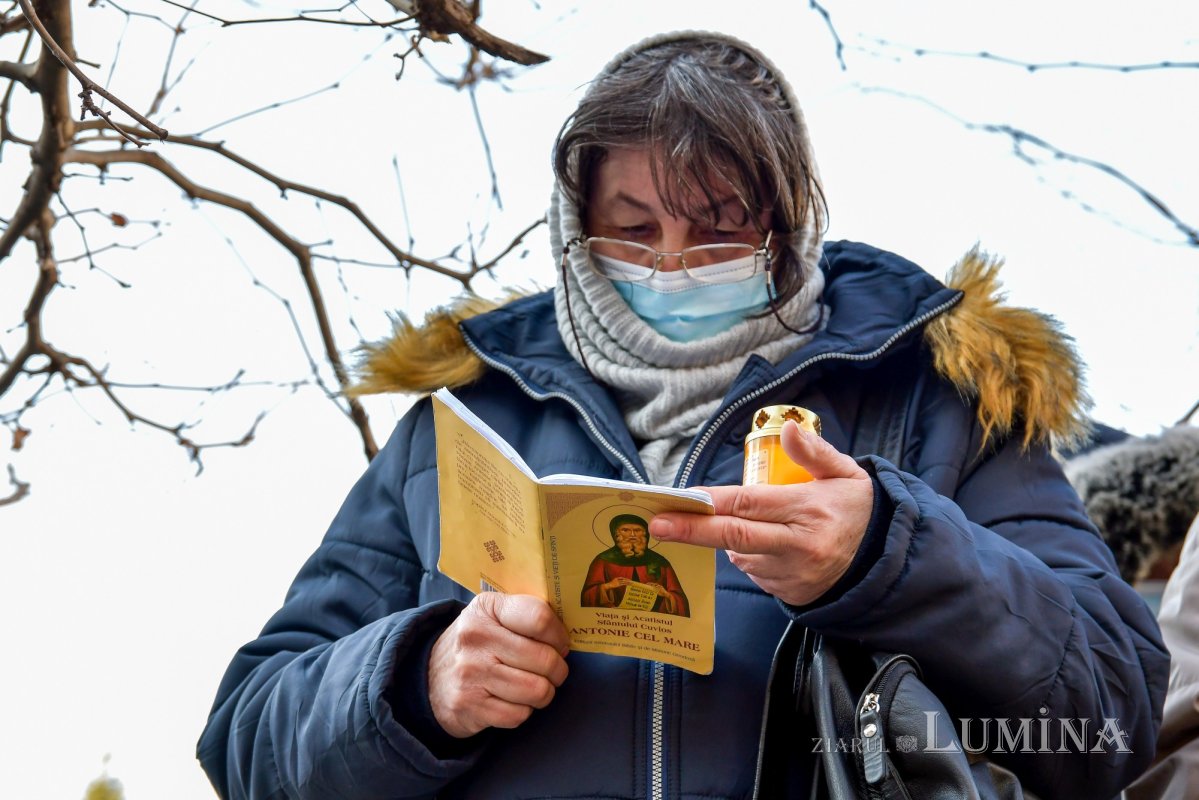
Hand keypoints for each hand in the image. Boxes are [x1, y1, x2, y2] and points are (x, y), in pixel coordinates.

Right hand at [428, 592, 569, 737]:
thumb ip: (526, 614)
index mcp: (487, 608)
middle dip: (558, 670)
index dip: (559, 635)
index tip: (559, 644)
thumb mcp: (493, 615)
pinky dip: (523, 711)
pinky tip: (512, 700)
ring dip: (543, 693)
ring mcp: (471, 673)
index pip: (540, 618)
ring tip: (534, 685)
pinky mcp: (469, 706)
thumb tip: (567, 635)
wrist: (429, 677)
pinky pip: (519, 715)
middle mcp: (476, 637)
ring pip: (537, 690)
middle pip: (545, 659)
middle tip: (552, 670)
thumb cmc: (477, 644)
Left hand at [650, 421, 872, 605]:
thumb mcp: (846, 474)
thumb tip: (786, 429)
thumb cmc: (857, 510)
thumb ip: (815, 452)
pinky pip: (755, 572)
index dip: (712, 502)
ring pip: (741, 554)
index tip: (680, 500)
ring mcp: (792, 574)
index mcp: (809, 511)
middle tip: (657, 526)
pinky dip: (750, 555)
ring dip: (730, 539)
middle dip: (691, 531)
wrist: (883, 561)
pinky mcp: (789, 593)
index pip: (750, 503)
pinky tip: (766, 544)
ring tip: (745, 523)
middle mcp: (798, 546)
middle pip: (735, 536)